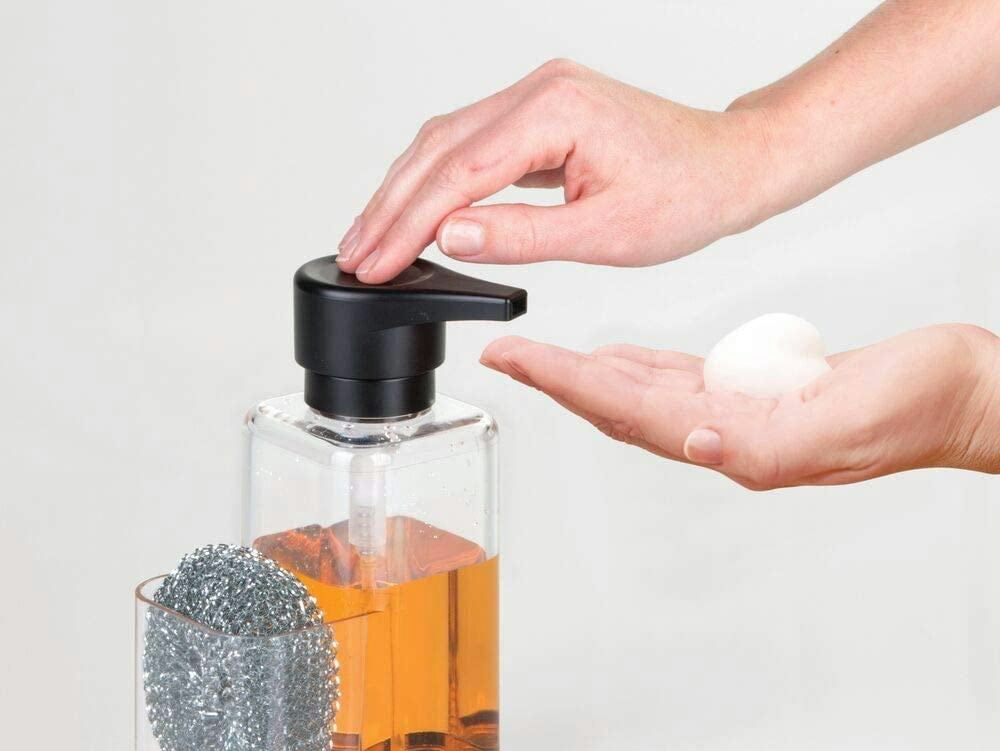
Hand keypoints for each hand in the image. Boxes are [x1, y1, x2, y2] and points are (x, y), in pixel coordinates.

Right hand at [335, 59, 775, 282]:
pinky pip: (471, 145)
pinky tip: (416, 210)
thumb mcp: (603, 233)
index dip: (407, 223)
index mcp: (554, 112)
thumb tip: (450, 237)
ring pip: (445, 142)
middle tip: (355, 255)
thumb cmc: (685, 196)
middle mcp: (538, 91)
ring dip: (404, 191)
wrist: (728, 167)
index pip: (456, 174)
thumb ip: (522, 236)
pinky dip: (436, 181)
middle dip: (389, 206)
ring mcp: (536, 97)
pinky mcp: (539, 115)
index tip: (375, 262)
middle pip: (436, 148)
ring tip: (370, 237)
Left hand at [480, 324, 999, 489]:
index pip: (628, 411)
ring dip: (585, 376)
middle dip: (556, 380)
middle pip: (618, 407)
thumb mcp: (849, 422)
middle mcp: (725, 433)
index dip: (566, 384)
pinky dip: (636, 369)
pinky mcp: (757, 394)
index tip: (515, 361)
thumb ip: (768, 444)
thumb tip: (698, 446)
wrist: (963, 395)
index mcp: (737, 441)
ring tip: (540, 357)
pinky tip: (616, 361)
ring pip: (640, 395)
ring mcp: (738, 415)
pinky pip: (678, 382)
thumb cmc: (921, 407)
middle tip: (504, 354)